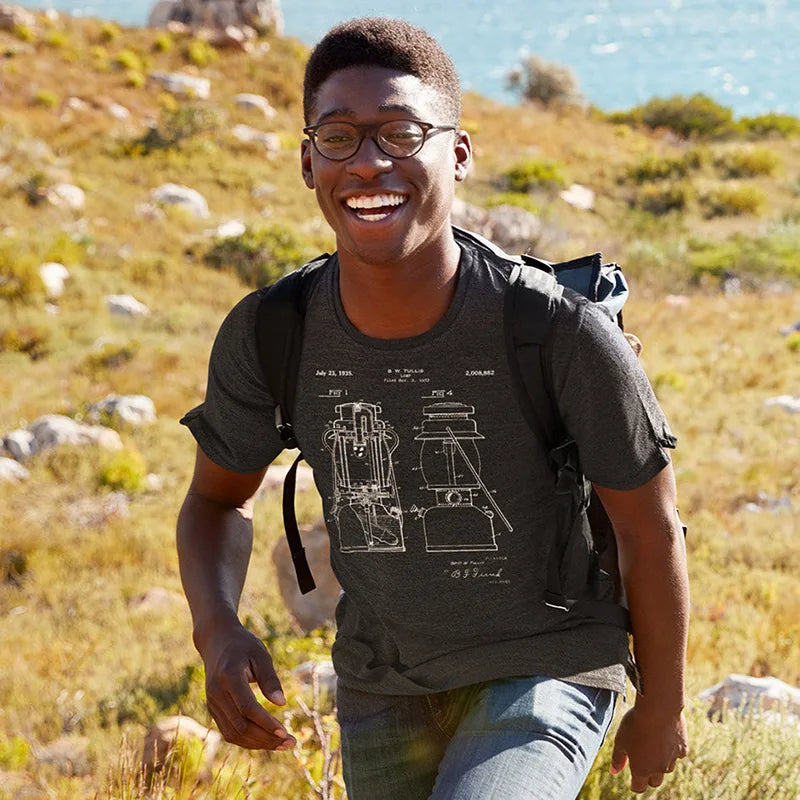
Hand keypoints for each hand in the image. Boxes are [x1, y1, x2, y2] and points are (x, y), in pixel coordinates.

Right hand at [198, 621, 296, 750]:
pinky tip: (266, 740)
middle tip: (290, 742)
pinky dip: (247, 739)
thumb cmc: (243, 645)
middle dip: (266, 738)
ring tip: (282, 745)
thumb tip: (281, 703)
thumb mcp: (260, 654)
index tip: (285, 732)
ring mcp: (212, 703)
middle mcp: (216, 693)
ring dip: (258, 743)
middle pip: (240, 726)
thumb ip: (270, 678)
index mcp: (228, 676)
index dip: (266, 723)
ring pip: (233, 734)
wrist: (216, 641)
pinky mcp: (213, 709)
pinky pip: (229, 731)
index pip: (247, 708)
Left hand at [609, 704, 688, 792]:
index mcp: (641, 769)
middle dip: (648, 776)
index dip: (635, 785)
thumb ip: (618, 758)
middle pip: (654, 781)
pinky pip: (677, 755)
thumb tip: (613, 771)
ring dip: (660, 763)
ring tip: (652, 746)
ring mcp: (672, 760)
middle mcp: (658, 769)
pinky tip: (666, 738)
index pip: (639, 787)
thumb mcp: (620, 740)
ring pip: (667, 769)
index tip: (633, 781)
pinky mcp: (682, 749)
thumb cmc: (635, 724)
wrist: (658, 709)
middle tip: (643, 764)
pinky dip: (671, 750)